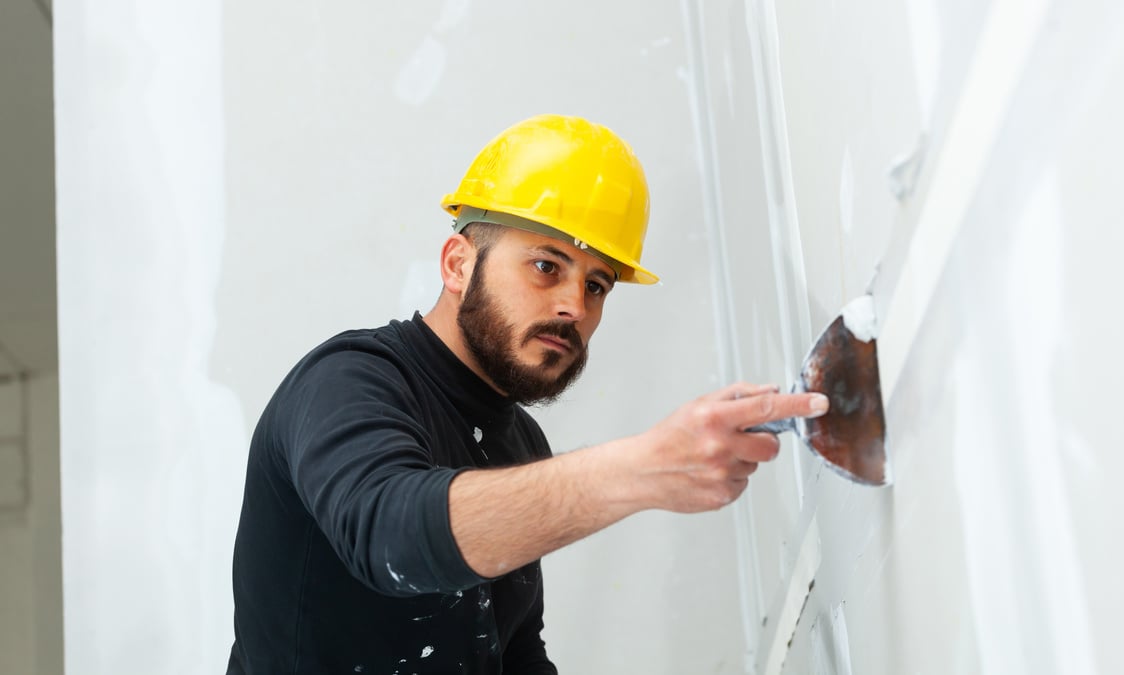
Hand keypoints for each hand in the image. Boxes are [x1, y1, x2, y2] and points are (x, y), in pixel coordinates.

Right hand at [633, 382, 828, 512]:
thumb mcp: (698, 405)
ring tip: (712, 458)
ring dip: (742, 461)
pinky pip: (743, 485)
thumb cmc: (669, 437)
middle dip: (763, 442)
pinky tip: (709, 474)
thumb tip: (772, 391)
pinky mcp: (722, 497)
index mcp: (714, 418)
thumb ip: (738, 395)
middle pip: (771, 446)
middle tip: (739, 439)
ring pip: (755, 466)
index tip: (819, 403)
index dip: (798, 405)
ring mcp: (722, 475)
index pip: (766, 407)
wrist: (642, 471)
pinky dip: (732, 479)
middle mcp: (719, 446)